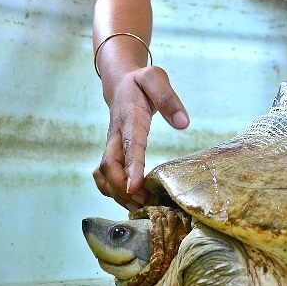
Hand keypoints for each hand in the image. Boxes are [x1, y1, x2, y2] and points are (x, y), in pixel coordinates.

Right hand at [94, 66, 188, 210]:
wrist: (120, 82)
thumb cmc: (141, 82)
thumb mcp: (155, 78)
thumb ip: (168, 98)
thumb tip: (183, 123)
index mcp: (128, 118)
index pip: (130, 145)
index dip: (131, 168)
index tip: (135, 187)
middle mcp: (116, 134)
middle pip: (109, 166)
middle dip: (122, 188)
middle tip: (144, 203)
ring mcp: (111, 145)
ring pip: (104, 175)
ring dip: (117, 194)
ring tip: (138, 207)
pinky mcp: (111, 152)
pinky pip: (104, 176)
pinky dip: (112, 191)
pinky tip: (128, 200)